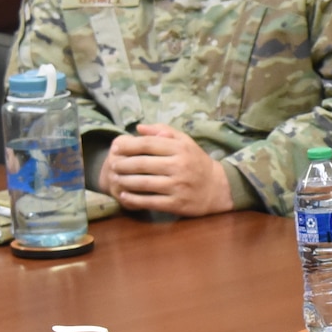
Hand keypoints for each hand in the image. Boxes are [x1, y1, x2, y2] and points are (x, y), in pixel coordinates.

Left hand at [100, 124, 233, 216]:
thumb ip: (163, 131)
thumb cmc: (197, 162)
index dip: (128, 146)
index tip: (115, 148)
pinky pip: (150, 201)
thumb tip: (138, 128)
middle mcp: (179, 166)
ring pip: (144, 183)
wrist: (218, 188)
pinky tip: (124, 195)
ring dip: (125, 181)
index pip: (148, 144)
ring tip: (115, 179)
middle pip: (142, 164)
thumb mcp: (185, 142)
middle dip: (122, 164)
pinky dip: (134, 199)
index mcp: (180, 149)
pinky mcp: (177, 204)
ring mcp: (178, 186)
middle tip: (112, 165)